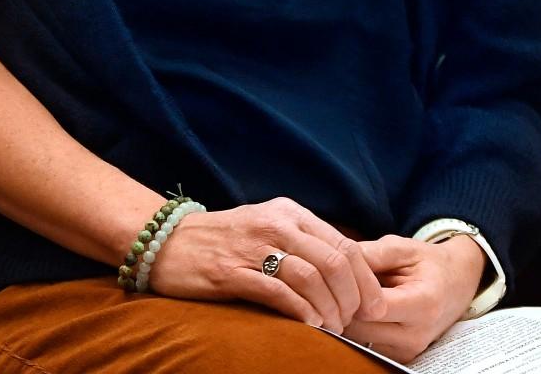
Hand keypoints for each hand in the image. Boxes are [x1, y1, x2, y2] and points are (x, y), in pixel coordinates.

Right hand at [146, 197, 386, 331]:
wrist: (165, 241)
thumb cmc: (222, 241)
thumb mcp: (266, 227)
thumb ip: (302, 242)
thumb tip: (347, 273)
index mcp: (288, 212)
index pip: (345, 245)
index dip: (367, 280)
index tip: (375, 306)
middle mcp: (275, 224)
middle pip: (335, 263)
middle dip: (352, 299)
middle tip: (353, 323)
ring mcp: (253, 247)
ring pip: (312, 279)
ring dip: (329, 311)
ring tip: (331, 328)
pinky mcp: (232, 272)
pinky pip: (280, 294)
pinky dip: (301, 313)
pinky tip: (308, 326)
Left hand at [344, 235, 485, 362]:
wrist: (457, 283)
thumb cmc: (427, 263)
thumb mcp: (403, 248)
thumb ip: (371, 254)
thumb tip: (337, 261)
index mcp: (423, 304)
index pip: (372, 308)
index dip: (351, 289)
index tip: (345, 272)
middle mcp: (417, 334)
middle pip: (359, 326)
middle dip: (343, 301)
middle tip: (342, 280)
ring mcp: (409, 350)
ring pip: (357, 337)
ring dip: (347, 315)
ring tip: (355, 291)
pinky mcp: (401, 356)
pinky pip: (364, 344)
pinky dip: (357, 326)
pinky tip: (363, 305)